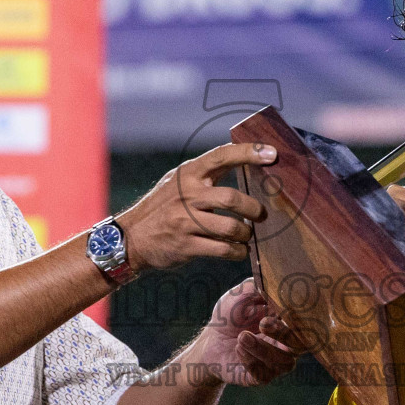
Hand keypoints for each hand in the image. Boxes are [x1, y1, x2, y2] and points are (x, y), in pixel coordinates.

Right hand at [116, 142, 274, 272]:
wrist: (132, 237)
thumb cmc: (164, 207)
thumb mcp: (179, 182)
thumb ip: (206, 174)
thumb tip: (248, 164)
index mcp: (188, 174)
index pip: (222, 156)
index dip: (249, 152)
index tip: (272, 153)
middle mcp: (187, 195)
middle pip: (231, 198)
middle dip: (253, 209)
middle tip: (261, 215)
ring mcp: (185, 221)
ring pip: (231, 228)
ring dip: (247, 234)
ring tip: (247, 235)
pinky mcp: (186, 245)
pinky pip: (224, 250)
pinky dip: (238, 252)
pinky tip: (239, 251)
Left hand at [190, 279, 304, 387]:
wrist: (211, 340)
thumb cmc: (232, 316)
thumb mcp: (241, 295)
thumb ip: (257, 286)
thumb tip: (272, 279)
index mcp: (289, 322)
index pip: (306, 322)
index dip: (299, 317)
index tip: (282, 308)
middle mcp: (289, 344)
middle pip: (301, 344)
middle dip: (284, 333)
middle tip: (264, 323)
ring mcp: (277, 363)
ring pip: (283, 361)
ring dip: (261, 348)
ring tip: (242, 336)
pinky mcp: (262, 377)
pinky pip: (264, 373)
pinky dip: (251, 360)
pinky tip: (238, 348)